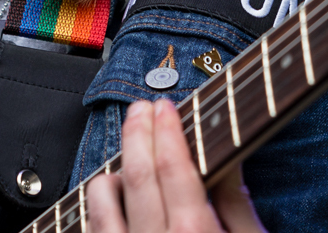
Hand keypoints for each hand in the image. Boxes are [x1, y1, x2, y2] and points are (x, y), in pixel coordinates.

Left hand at [85, 98, 267, 232]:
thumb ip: (236, 206)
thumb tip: (230, 157)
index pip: (173, 169)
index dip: (168, 131)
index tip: (166, 107)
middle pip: (137, 175)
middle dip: (138, 133)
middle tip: (140, 108)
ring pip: (103, 198)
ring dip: (113, 168)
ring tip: (128, 154)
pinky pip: (90, 224)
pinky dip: (97, 200)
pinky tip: (111, 191)